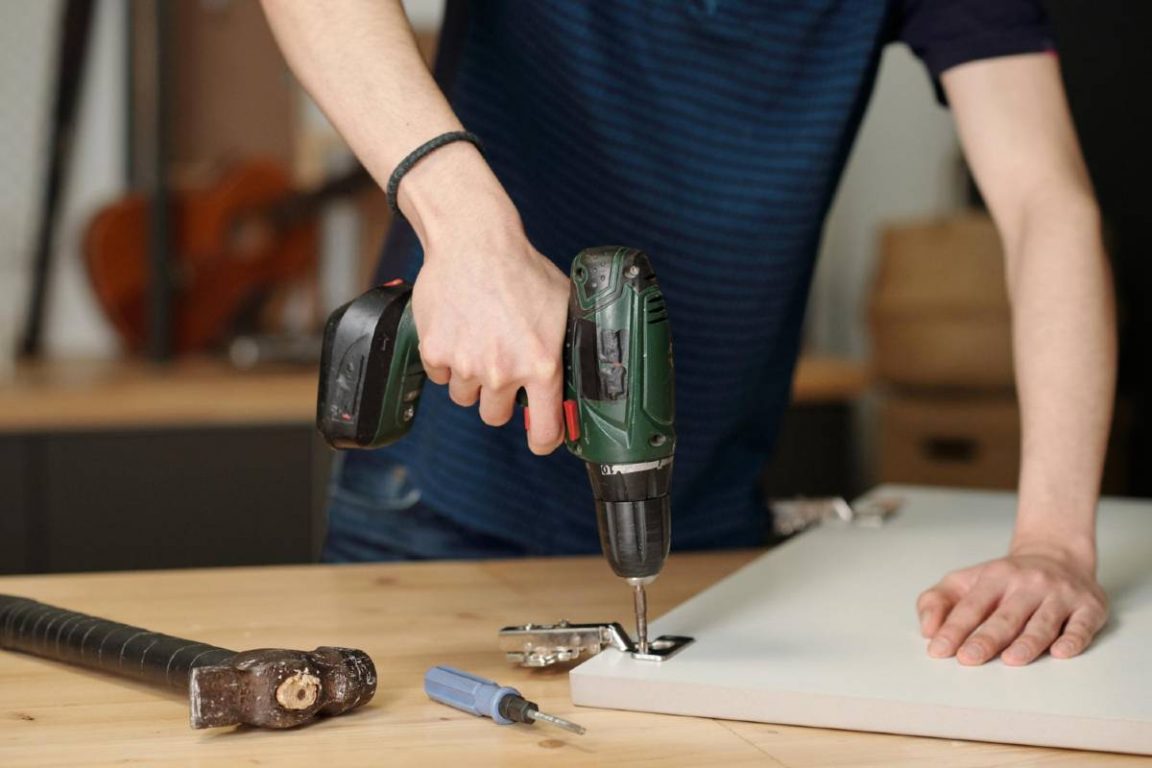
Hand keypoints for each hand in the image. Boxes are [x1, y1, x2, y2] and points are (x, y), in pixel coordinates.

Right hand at [401, 144, 569, 453]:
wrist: (474, 242)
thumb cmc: (521, 270)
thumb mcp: (563, 306)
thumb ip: (570, 343)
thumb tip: (585, 370)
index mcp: (541, 365)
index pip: (544, 430)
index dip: (544, 439)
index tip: (541, 438)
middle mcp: (503, 371)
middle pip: (495, 416)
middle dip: (500, 398)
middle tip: (503, 369)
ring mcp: (466, 364)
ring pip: (465, 396)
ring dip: (472, 378)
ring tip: (480, 340)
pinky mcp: (435, 352)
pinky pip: (440, 375)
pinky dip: (446, 359)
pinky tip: (460, 330)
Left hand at [916, 542, 1107, 665]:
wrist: (1057, 554)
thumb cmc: (1004, 579)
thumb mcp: (965, 581)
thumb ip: (937, 601)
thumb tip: (927, 630)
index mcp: (994, 578)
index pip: (971, 606)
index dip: (954, 629)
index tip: (939, 650)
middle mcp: (1028, 584)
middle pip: (1005, 616)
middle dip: (986, 639)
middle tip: (969, 659)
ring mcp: (1060, 595)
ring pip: (1042, 623)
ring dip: (1027, 642)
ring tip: (1011, 660)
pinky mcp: (1089, 607)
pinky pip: (1082, 625)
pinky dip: (1072, 639)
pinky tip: (1061, 652)